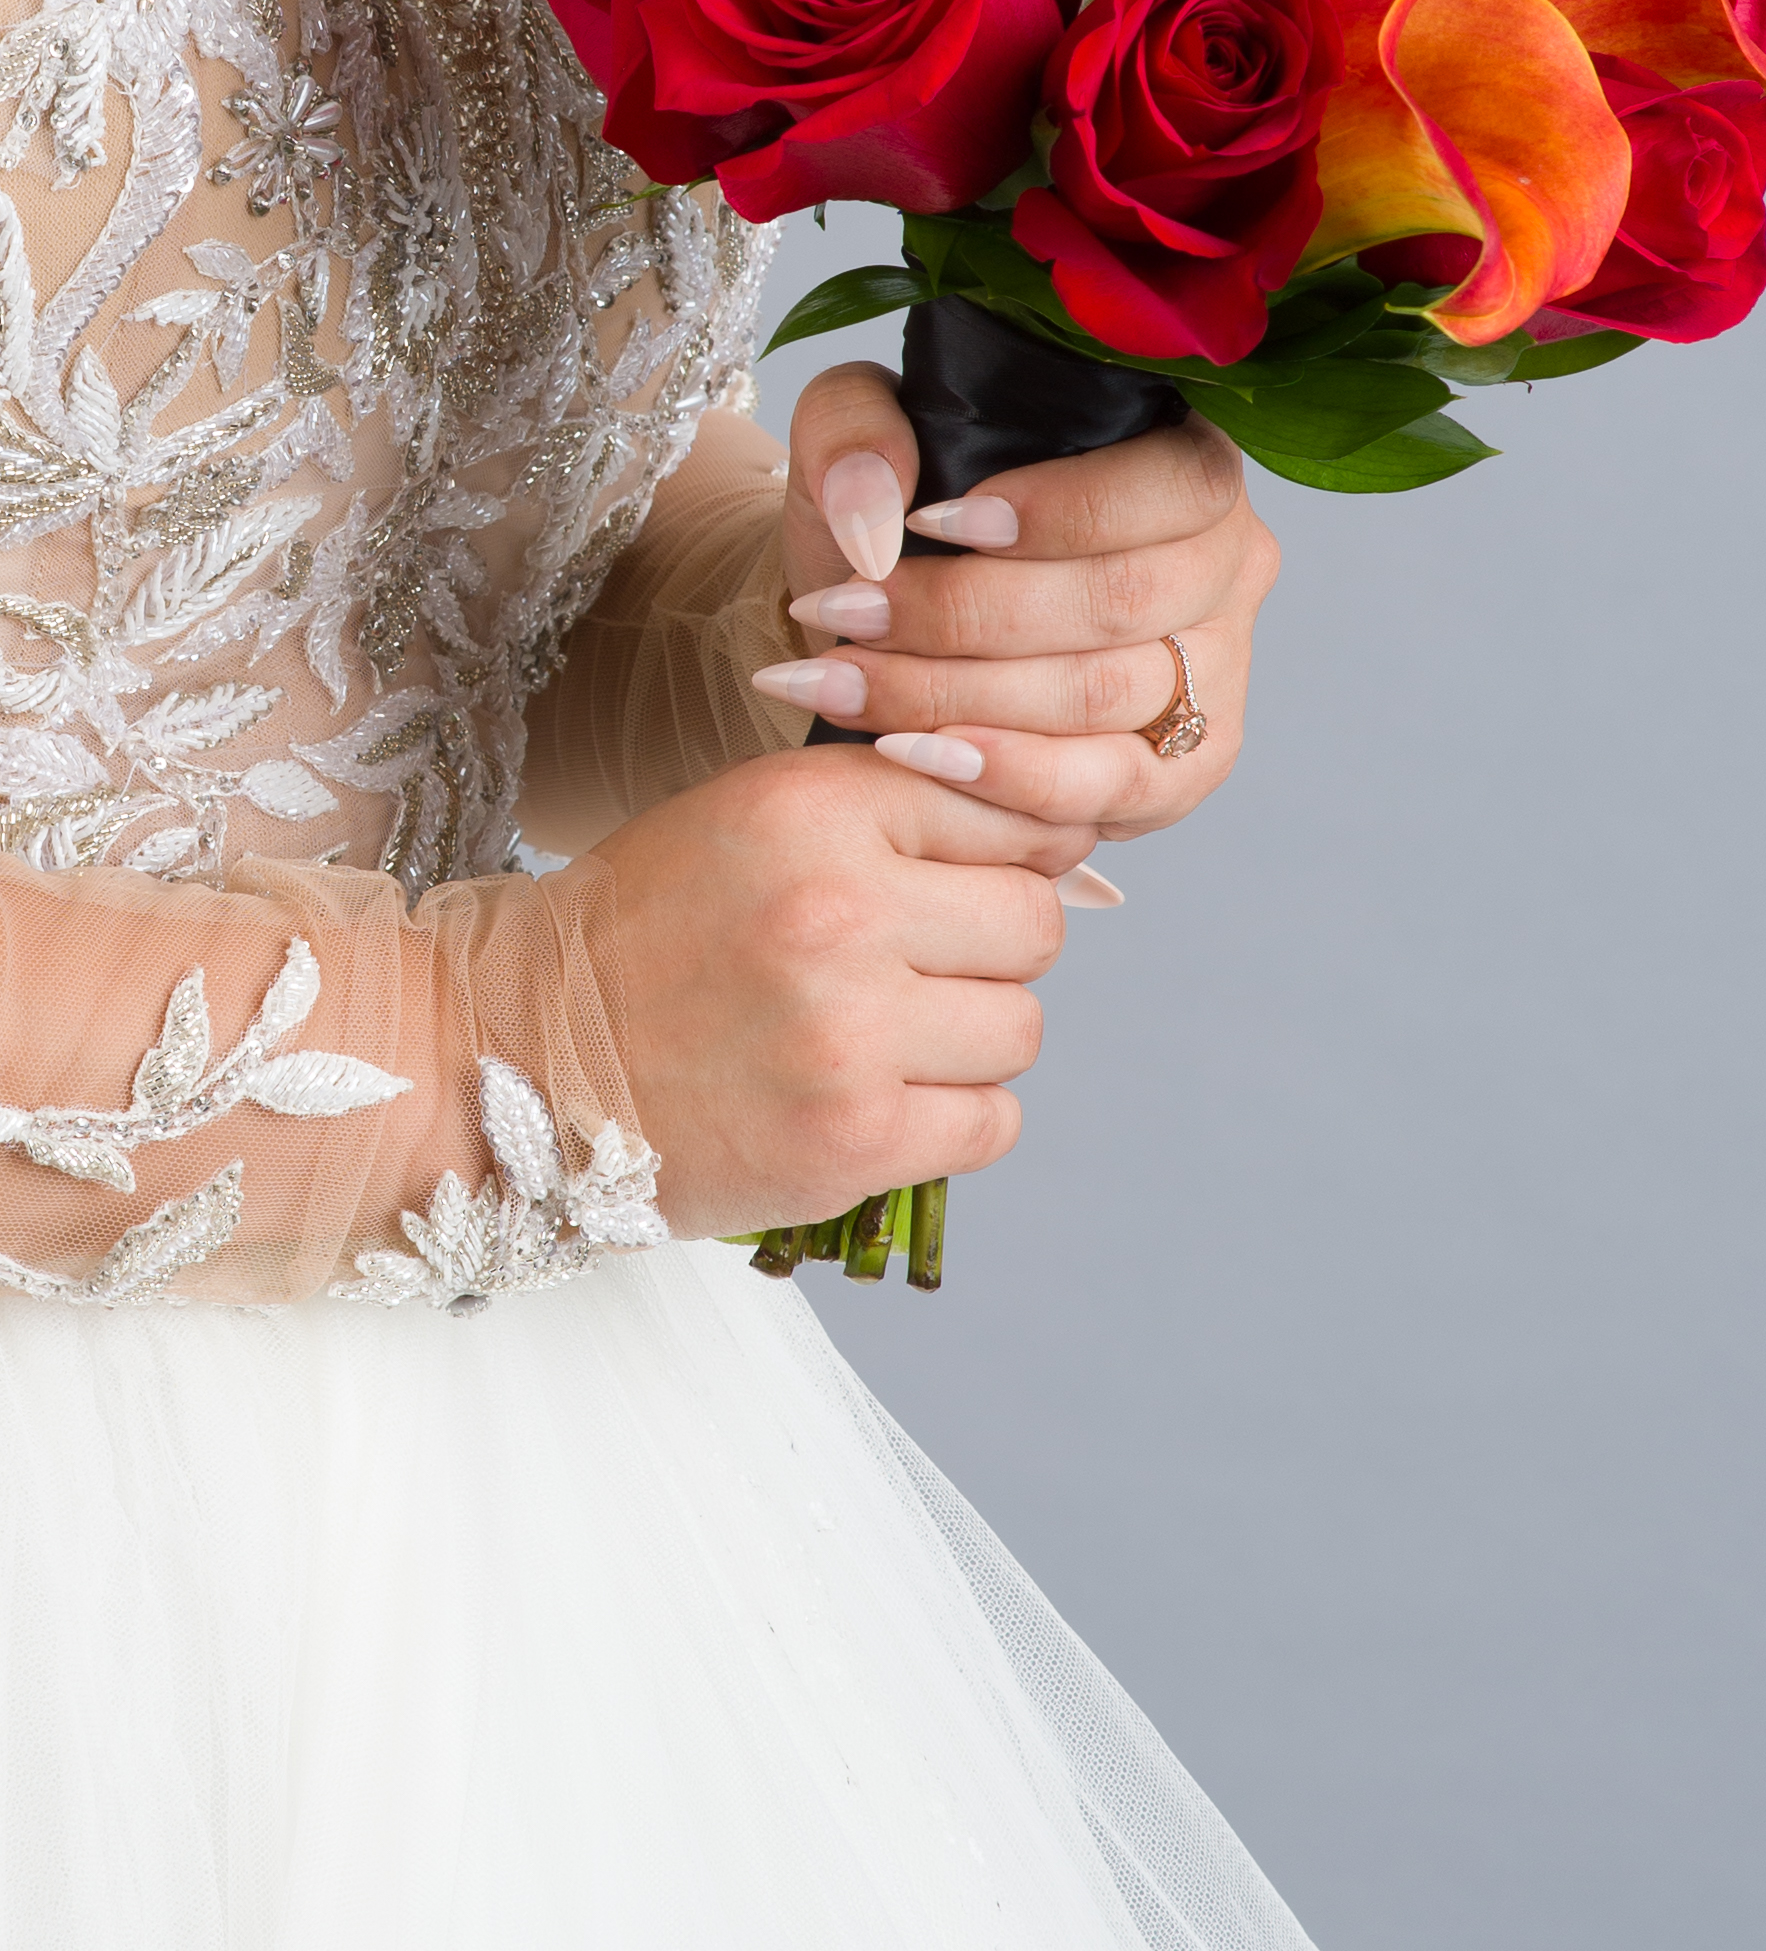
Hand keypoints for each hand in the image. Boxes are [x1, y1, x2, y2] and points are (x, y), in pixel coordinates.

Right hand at [586, 748, 1089, 1237]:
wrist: (517, 1061)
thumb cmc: (643, 936)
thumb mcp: (753, 819)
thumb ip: (892, 807)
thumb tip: (1063, 834)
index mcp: (812, 811)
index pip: (1005, 811)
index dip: (992, 854)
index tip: (952, 885)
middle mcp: (840, 913)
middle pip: (1033, 923)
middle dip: (987, 949)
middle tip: (907, 970)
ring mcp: (850, 1036)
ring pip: (1021, 1027)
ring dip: (968, 1039)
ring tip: (879, 1037)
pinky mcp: (853, 1143)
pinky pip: (994, 1123)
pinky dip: (953, 1119)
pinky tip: (878, 1100)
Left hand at [769, 361, 1280, 842]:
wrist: (891, 629)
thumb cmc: (901, 523)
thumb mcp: (859, 438)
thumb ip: (855, 432)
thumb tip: (878, 512)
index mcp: (1191, 458)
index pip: (1173, 485)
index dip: (1060, 511)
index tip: (927, 523)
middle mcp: (1226, 568)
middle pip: (1124, 600)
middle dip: (966, 614)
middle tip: (846, 614)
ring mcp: (1214, 678)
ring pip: (1103, 696)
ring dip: (957, 693)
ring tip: (842, 680)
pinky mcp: (1179, 772)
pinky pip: (1104, 788)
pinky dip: (1001, 776)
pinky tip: (910, 751)